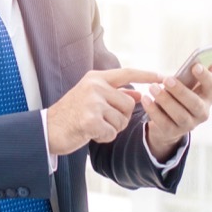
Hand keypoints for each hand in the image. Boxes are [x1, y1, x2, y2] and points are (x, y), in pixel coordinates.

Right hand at [47, 68, 161, 155]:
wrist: (48, 129)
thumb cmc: (70, 114)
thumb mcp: (91, 97)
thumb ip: (113, 94)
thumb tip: (136, 94)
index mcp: (96, 78)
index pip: (127, 74)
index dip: (146, 75)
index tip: (163, 77)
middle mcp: (95, 87)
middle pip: (128, 104)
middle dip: (121, 117)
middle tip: (102, 120)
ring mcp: (93, 103)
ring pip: (122, 121)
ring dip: (111, 129)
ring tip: (93, 126)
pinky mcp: (91, 120)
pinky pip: (112, 133)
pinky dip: (104, 138)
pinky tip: (90, 133)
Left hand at [141, 63, 211, 160]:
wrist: (169, 123)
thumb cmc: (179, 97)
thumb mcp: (187, 86)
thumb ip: (194, 76)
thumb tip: (206, 62)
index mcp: (208, 97)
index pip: (211, 86)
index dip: (205, 76)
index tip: (195, 66)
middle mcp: (202, 112)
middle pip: (194, 103)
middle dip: (181, 91)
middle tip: (167, 79)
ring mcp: (189, 125)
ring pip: (179, 114)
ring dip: (165, 100)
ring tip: (152, 87)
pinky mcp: (173, 132)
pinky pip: (163, 122)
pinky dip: (153, 110)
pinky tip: (146, 99)